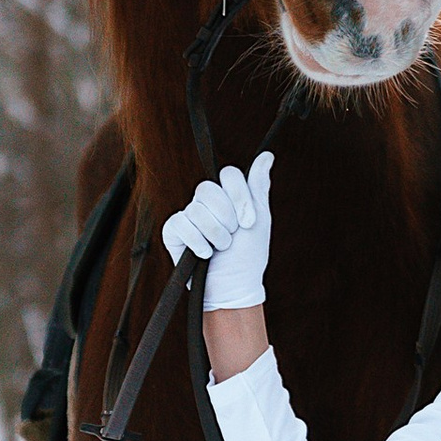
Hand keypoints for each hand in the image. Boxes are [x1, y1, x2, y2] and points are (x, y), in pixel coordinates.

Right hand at [162, 152, 275, 314]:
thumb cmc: (248, 254)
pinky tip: (205, 254)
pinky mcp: (173, 231)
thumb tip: (267, 154)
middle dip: (227, 218)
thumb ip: (258, 186)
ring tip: (220, 248)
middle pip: (210, 189)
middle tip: (233, 236)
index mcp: (227, 195)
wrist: (233, 286)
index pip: (229, 175)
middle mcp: (206, 202)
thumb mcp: (259, 218)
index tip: (249, 222)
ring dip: (216, 235)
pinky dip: (198, 243)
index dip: (240, 198)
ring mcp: (188, 215)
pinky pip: (181, 224)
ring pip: (197, 210)